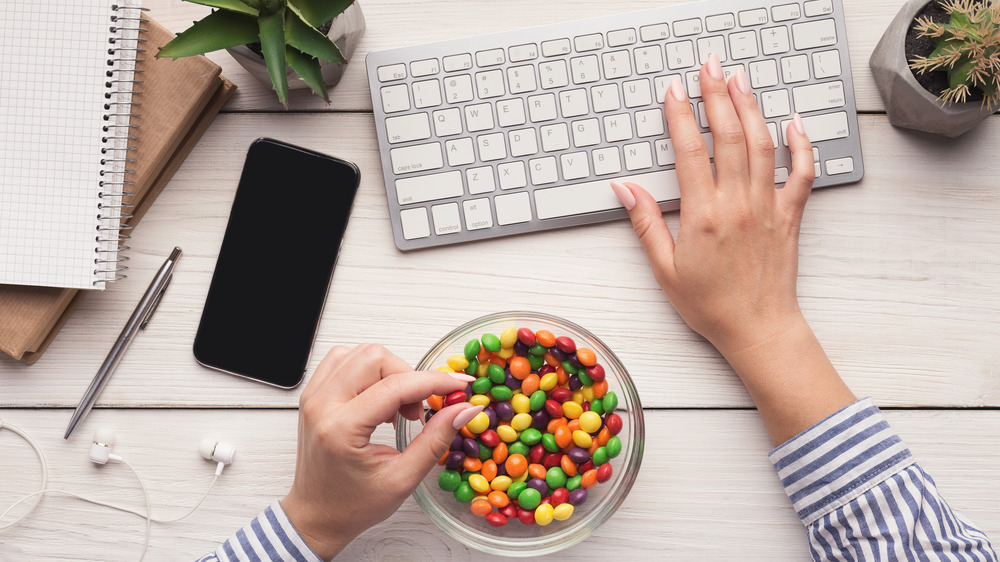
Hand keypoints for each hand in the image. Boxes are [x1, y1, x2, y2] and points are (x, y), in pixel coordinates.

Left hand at [281, 344, 481, 558]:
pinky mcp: (313, 394)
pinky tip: (379, 399)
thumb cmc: (352, 505)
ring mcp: (313, 396)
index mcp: (340, 429)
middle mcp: (321, 405)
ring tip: (397, 407)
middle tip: (417, 411)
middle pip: (375, 357)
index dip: (434, 381)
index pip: (395, 385)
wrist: (316, 516)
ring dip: (389, 373)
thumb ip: (436, 439)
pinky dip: (369, 372)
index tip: (459, 386)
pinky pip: (343, 360)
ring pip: (360, 353)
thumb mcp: (403, 479)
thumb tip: (463, 409)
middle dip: (409, 377)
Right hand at [611, 53, 813, 355]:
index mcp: (703, 215)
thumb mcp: (665, 268)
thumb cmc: (710, 305)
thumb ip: (646, 223)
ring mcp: (767, 206)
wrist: (758, 329)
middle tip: (709, 66)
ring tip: (740, 79)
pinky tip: (793, 123)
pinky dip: (801, 145)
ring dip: (750, 107)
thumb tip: (625, 188)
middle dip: (717, 95)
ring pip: (761, 144)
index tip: (674, 91)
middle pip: (727, 136)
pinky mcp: (790, 216)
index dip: (680, 116)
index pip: (689, 151)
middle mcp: (738, 204)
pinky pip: (801, 173)